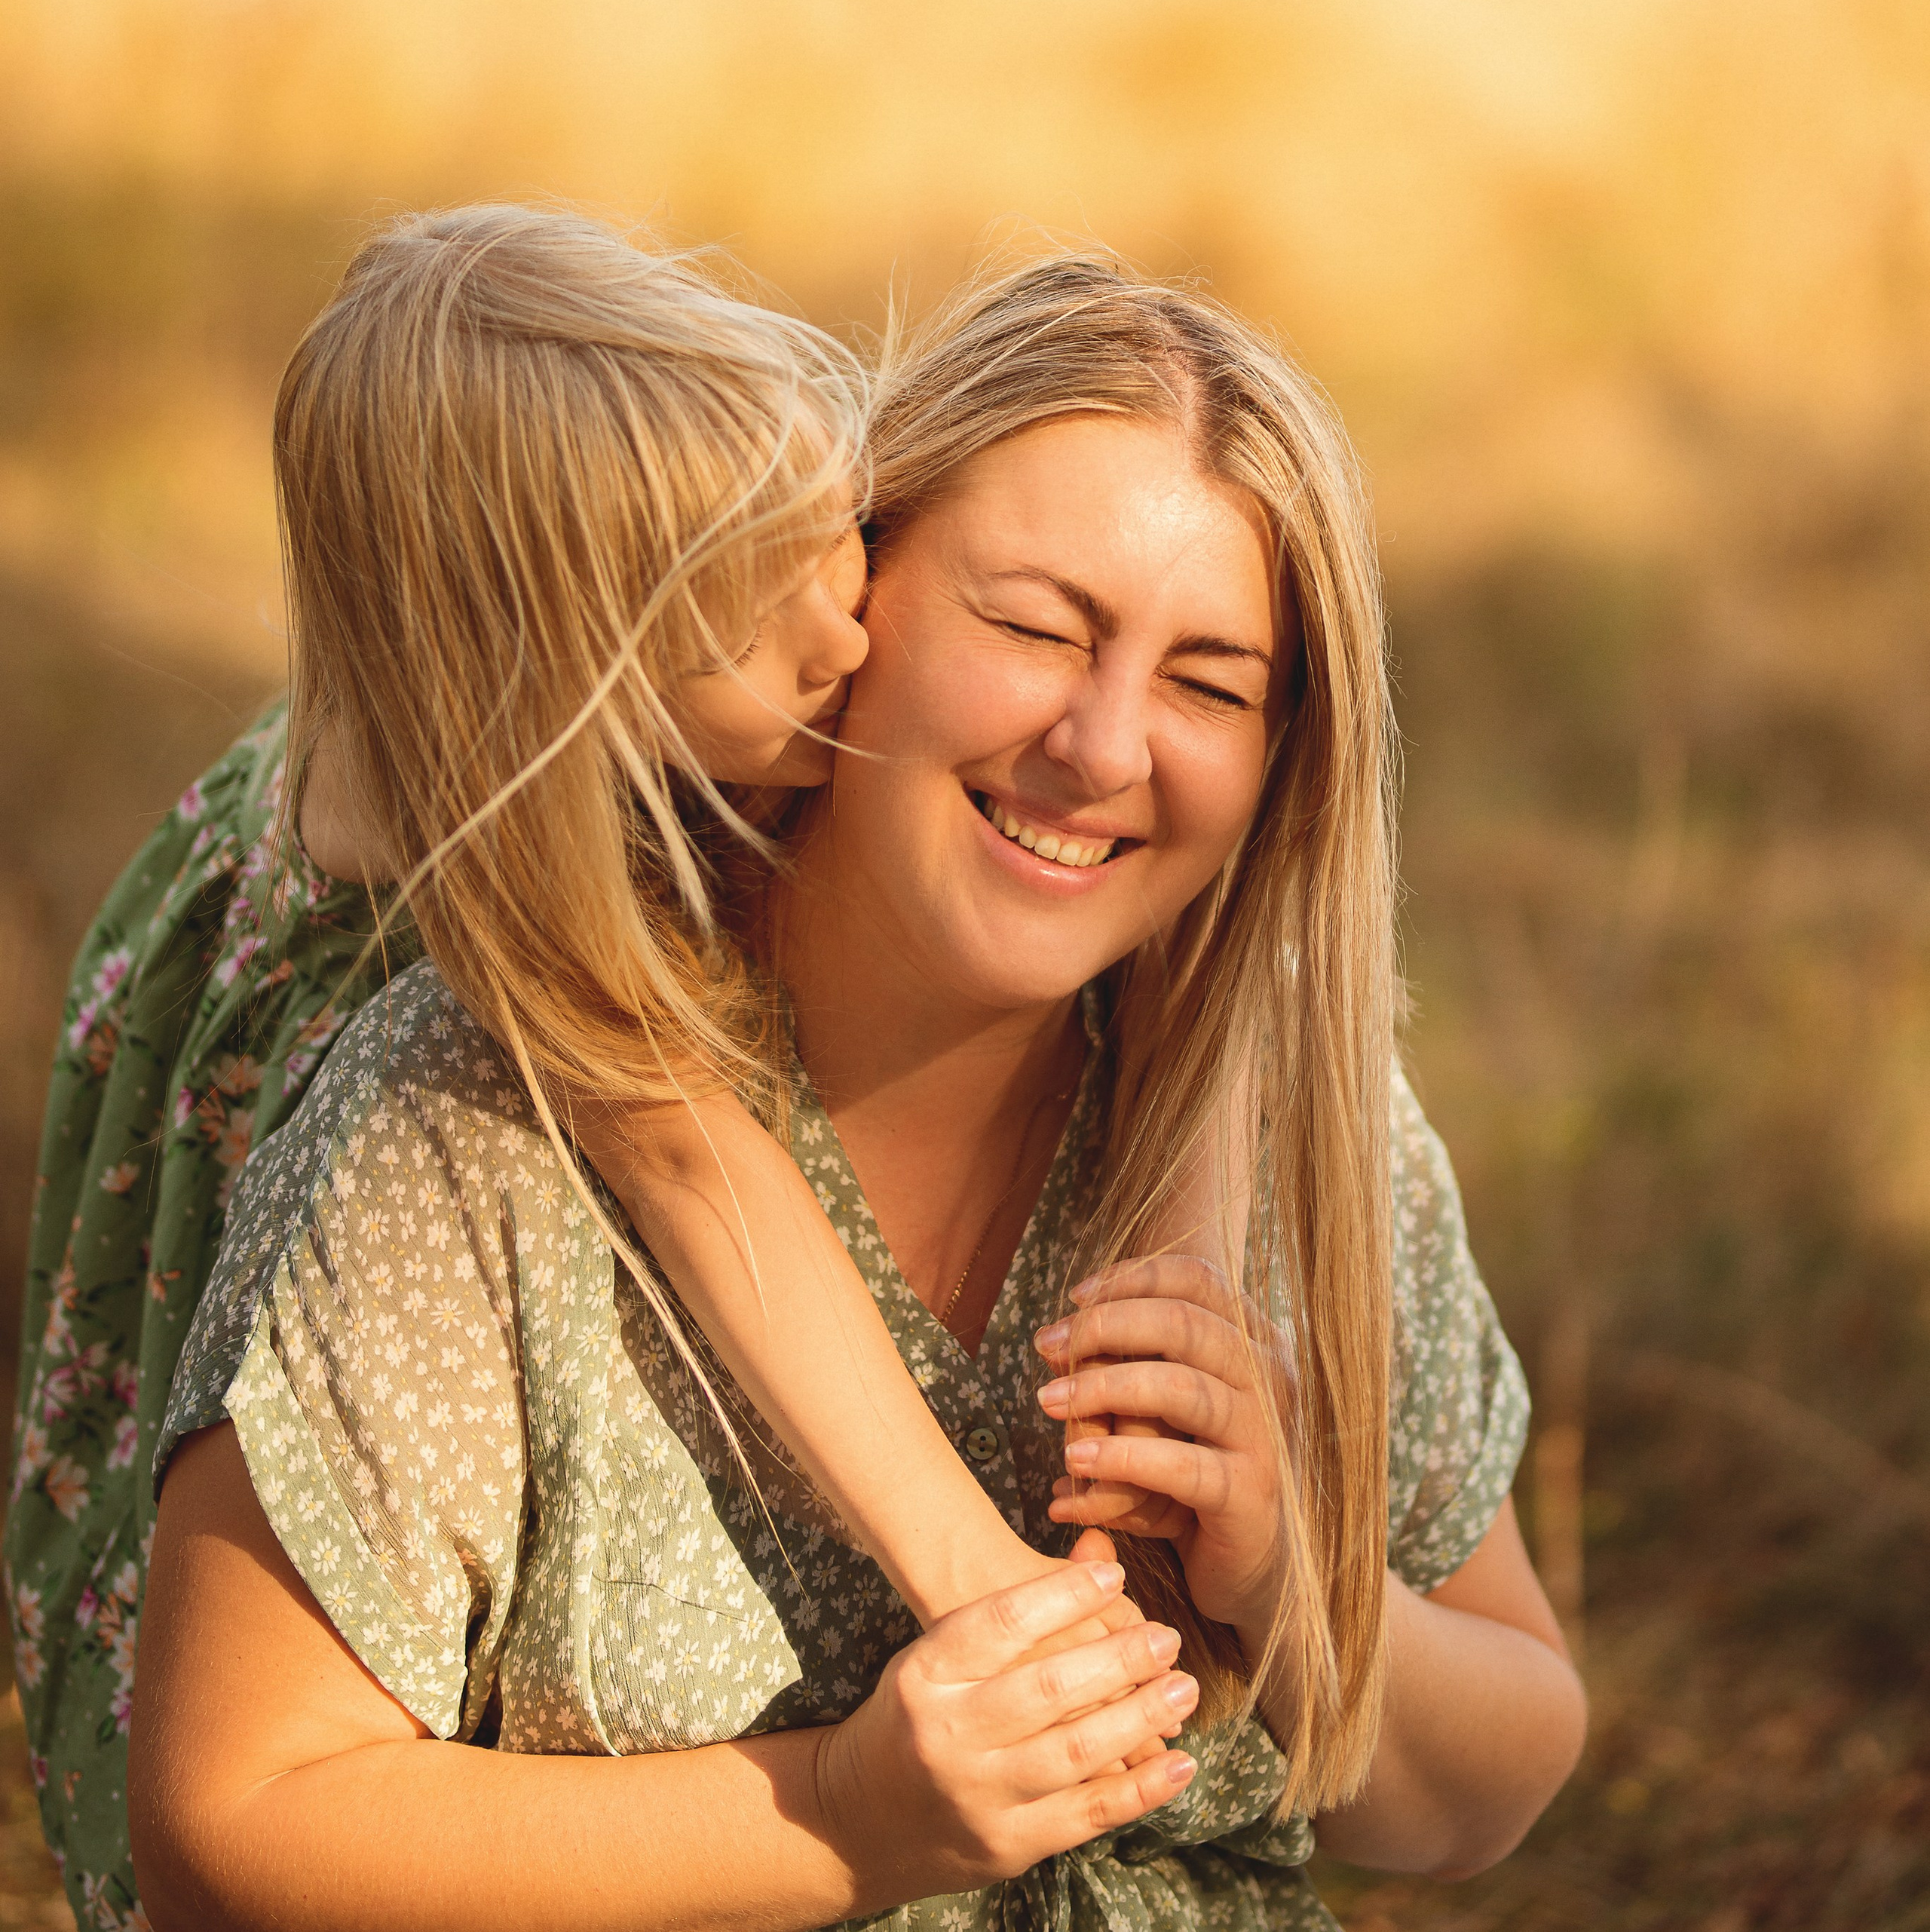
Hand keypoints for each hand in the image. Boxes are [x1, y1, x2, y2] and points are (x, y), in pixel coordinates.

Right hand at [814, 1547, 1199, 1897]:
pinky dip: (1142, 1789)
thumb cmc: (917, 1715)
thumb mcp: (936, 1656)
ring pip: (1076, 1750)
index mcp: (925, 1674)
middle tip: (1166, 1636)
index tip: (1116, 1575)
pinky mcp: (1009, 1845)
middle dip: (1117, 1658)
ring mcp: (979, 1795)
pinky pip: (1088, 1813)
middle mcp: (948, 1734)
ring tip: (1183, 1687)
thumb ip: (1010, 1614)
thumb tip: (1100, 1550)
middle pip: (1046, 1687)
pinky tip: (1181, 1762)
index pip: (1001, 1622)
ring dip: (1141, 1716)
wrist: (863, 1818)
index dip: (1064, 1595)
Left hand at [1034, 1257, 1293, 1636]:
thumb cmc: (1196, 1469)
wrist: (1254, 1562)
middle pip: (1185, 1322)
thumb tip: (1053, 1341)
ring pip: (1180, 1388)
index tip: (1074, 1298)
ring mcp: (1266, 1435)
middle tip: (1047, 1348)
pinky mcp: (1252, 1493)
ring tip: (1048, 1403)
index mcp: (1255, 1341)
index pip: (1197, 1279)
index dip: (1131, 1279)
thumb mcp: (1165, 1408)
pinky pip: (1183, 1467)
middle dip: (1105, 1327)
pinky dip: (1122, 1460)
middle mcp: (1270, 1377)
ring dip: (1103, 1389)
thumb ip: (1128, 1365)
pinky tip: (1074, 1465)